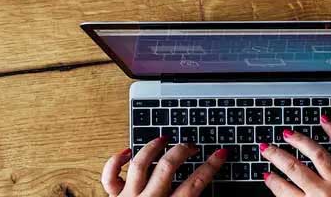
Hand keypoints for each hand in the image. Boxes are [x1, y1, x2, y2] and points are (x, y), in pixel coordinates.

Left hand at [101, 137, 226, 196]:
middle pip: (167, 166)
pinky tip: (127, 152)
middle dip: (183, 150)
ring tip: (164, 139)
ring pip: (140, 164)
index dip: (210, 167)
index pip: (194, 184)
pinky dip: (115, 161)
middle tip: (192, 146)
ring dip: (153, 147)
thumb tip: (200, 193)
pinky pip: (110, 176)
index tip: (219, 154)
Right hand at [259, 115, 330, 196]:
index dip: (273, 181)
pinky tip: (325, 121)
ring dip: (299, 141)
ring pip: (316, 154)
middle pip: (294, 168)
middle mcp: (323, 191)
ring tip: (288, 133)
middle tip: (266, 148)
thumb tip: (289, 195)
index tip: (266, 174)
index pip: (284, 191)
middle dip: (277, 156)